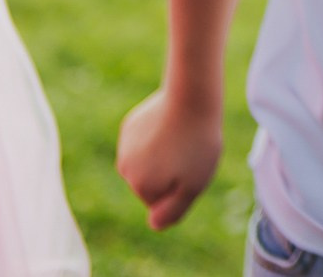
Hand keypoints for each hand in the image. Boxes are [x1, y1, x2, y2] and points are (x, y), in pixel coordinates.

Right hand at [116, 87, 223, 230]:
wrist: (191, 98)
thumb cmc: (197, 144)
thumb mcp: (193, 186)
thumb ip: (172, 211)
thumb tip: (153, 224)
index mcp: (141, 186)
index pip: (161, 203)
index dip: (181, 189)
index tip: (191, 169)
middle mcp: (125, 168)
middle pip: (153, 183)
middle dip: (170, 173)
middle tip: (189, 154)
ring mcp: (125, 145)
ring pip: (148, 161)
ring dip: (164, 155)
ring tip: (182, 138)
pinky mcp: (130, 125)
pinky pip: (146, 140)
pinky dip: (158, 136)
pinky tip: (171, 123)